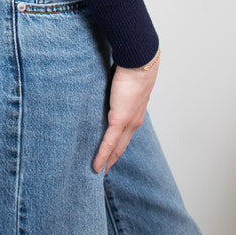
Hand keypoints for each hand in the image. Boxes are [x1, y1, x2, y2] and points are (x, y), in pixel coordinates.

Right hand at [93, 52, 159, 174]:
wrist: (139, 62)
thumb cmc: (132, 66)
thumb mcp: (123, 80)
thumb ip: (115, 87)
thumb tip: (107, 82)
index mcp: (136, 112)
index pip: (126, 134)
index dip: (119, 146)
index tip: (111, 154)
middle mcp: (134, 121)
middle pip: (122, 146)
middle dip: (113, 159)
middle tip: (103, 170)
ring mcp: (128, 122)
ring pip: (117, 148)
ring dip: (108, 161)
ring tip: (99, 172)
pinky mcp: (120, 119)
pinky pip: (109, 142)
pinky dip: (102, 155)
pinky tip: (96, 166)